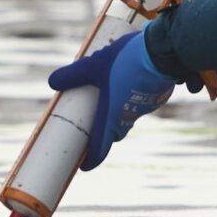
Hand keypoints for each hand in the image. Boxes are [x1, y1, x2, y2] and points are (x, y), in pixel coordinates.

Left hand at [47, 28, 174, 171]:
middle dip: (106, 131)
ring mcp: (146, 106)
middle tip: (96, 123)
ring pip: (130, 114)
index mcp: (112, 115)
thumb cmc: (125, 62)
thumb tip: (52, 82)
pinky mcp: (158, 95)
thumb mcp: (92, 65)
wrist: (164, 51)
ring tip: (112, 90)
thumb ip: (73, 75)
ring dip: (121, 109)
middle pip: (115, 131)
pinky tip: (131, 77)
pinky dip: (134, 95)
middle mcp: (129, 115)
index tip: (85, 165)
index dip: (92, 158)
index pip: (101, 146)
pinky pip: (143, 100)